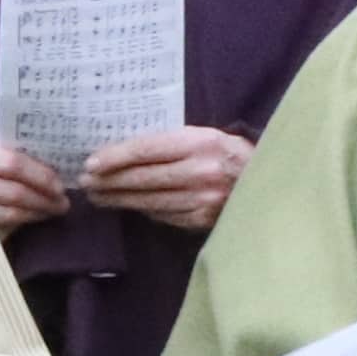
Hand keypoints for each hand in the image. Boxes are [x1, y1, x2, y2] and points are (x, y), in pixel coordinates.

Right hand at [0, 138, 67, 233]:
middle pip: (13, 190)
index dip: (40, 174)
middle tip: (63, 204)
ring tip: (51, 212)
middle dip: (44, 199)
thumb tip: (44, 172)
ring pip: (7, 212)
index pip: (11, 163)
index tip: (59, 184)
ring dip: (35, 214)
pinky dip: (17, 224)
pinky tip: (29, 220)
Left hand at [77, 123, 253, 234]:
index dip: (115, 157)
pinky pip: (165, 215)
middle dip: (110, 182)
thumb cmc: (228, 153)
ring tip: (99, 197)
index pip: (146, 150)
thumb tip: (123, 155)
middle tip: (86, 184)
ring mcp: (203, 199)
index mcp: (201, 142)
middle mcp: (202, 171)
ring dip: (119, 199)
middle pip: (143, 178)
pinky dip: (146, 210)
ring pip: (150, 200)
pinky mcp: (204, 219)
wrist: (270, 180)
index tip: (91, 163)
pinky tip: (130, 206)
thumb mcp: (204, 136)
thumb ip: (170, 143)